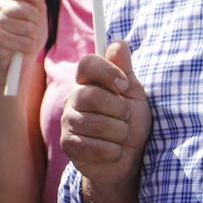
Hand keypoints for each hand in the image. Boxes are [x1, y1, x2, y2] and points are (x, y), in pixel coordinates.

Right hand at [0, 0, 47, 72]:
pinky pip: (24, 41)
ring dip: (33, 35)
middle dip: (38, 20)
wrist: (19, 59)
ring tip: (27, 37)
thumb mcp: (37, 9)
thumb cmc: (30, 31)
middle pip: (27, 7)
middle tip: (34, 26)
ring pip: (28, 26)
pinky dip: (28, 47)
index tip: (40, 6)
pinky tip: (22, 48)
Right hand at [60, 41, 149, 190]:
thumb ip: (125, 70)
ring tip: (120, 136)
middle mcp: (73, 98)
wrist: (130, 160)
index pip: (88, 63)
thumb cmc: (131, 123)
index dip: (107, 72)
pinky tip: (113, 151)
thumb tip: (119, 43)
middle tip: (125, 118)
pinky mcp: (68, 145)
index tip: (124, 86)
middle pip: (91, 95)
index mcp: (88, 82)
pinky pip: (93, 146)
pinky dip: (113, 151)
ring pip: (95, 123)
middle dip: (119, 110)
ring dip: (119, 133)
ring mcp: (67, 122)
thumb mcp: (134, 95)